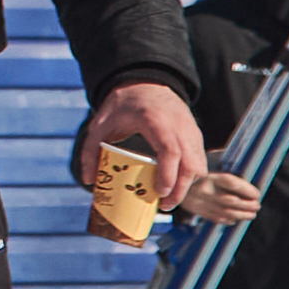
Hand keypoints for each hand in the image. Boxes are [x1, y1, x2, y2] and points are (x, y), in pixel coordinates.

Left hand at [81, 81, 240, 236]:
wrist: (144, 83)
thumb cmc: (122, 104)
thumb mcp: (100, 124)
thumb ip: (91, 149)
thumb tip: (88, 180)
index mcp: (156, 121)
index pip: (171, 152)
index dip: (168, 175)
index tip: (160, 193)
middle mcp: (179, 125)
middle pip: (190, 164)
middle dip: (180, 189)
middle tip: (164, 205)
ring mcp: (190, 130)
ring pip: (199, 164)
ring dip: (187, 184)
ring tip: (168, 196)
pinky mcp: (195, 134)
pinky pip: (199, 159)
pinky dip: (190, 175)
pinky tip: (176, 184)